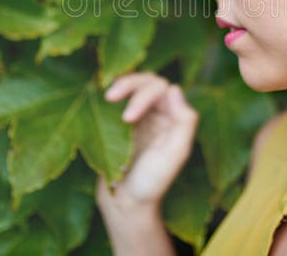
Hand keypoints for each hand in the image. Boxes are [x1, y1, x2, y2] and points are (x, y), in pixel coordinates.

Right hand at [96, 72, 198, 211]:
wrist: (125, 204)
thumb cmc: (152, 182)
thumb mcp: (175, 153)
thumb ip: (184, 121)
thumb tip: (174, 88)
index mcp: (174, 118)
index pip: (162, 89)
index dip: (145, 95)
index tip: (128, 117)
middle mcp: (159, 113)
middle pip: (148, 81)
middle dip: (130, 85)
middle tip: (110, 97)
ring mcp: (139, 117)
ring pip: (133, 85)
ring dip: (122, 85)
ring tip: (107, 97)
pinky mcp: (120, 123)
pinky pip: (119, 99)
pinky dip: (112, 94)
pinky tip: (102, 100)